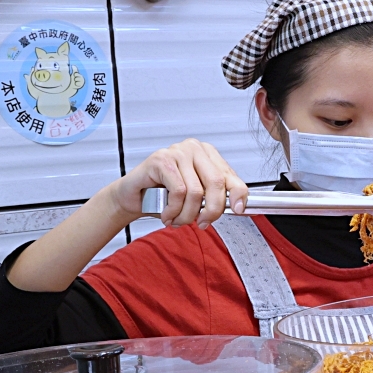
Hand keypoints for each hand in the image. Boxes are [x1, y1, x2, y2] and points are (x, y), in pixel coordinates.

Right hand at [109, 139, 248, 229]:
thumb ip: (215, 198)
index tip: (237, 210)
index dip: (238, 194)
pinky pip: (178, 191)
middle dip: (211, 210)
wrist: (134, 196)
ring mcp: (178, 152)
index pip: (230, 176)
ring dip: (187, 214)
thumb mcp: (196, 198)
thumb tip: (237, 207)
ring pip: (196, 191)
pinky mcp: (162, 159)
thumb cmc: (164, 196)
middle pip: (216, 183)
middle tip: (202, 223)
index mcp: (207, 155)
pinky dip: (173, 209)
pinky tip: (167, 214)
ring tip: (177, 220)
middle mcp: (194, 149)